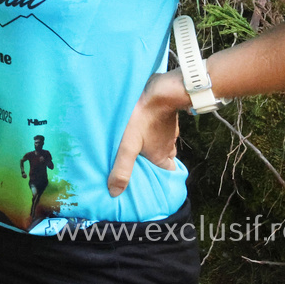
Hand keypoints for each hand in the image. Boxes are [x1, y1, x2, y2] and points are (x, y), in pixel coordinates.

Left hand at [107, 71, 183, 197]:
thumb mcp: (128, 146)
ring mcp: (169, 130)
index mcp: (162, 157)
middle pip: (163, 157)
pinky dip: (152, 128)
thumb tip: (115, 193)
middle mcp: (169, 145)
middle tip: (137, 159)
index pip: (167, 173)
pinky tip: (139, 124)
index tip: (149, 178)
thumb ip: (122, 168)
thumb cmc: (142, 119)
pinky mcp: (165, 115)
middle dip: (152, 160)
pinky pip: (159, 126)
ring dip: (150, 143)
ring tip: (134, 142)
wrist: (159, 91)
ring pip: (161, 141)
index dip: (159, 177)